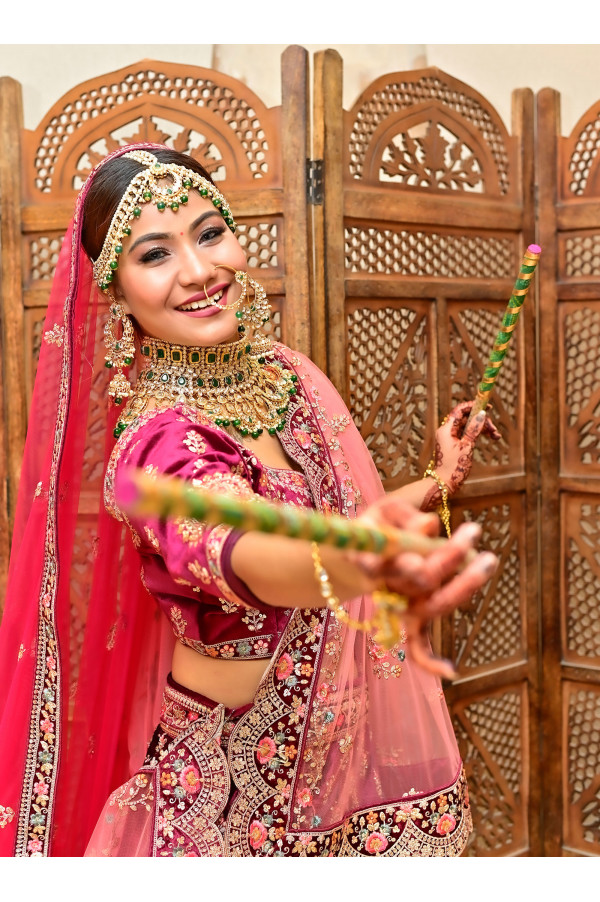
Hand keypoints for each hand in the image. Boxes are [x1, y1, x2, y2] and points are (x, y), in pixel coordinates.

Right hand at [351, 495, 497, 678]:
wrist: (364, 551)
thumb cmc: (379, 527)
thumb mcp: (386, 511)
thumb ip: (405, 517)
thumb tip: (430, 525)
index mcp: (370, 560)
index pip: (386, 564)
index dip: (404, 562)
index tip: (421, 551)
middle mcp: (385, 588)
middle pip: (417, 582)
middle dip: (446, 558)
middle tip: (472, 532)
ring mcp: (400, 606)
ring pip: (430, 607)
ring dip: (462, 587)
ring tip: (489, 559)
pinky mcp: (411, 617)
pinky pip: (416, 646)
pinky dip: (429, 661)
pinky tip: (451, 672)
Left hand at [425, 401, 500, 506]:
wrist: (443, 483)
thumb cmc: (453, 467)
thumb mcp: (467, 446)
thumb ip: (474, 429)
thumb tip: (481, 414)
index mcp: (446, 429)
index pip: (459, 411)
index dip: (473, 406)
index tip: (487, 406)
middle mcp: (447, 431)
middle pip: (466, 418)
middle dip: (482, 421)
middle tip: (494, 429)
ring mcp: (450, 438)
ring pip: (468, 427)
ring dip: (482, 429)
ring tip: (496, 435)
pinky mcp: (454, 445)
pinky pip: (467, 435)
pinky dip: (478, 435)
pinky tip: (491, 438)